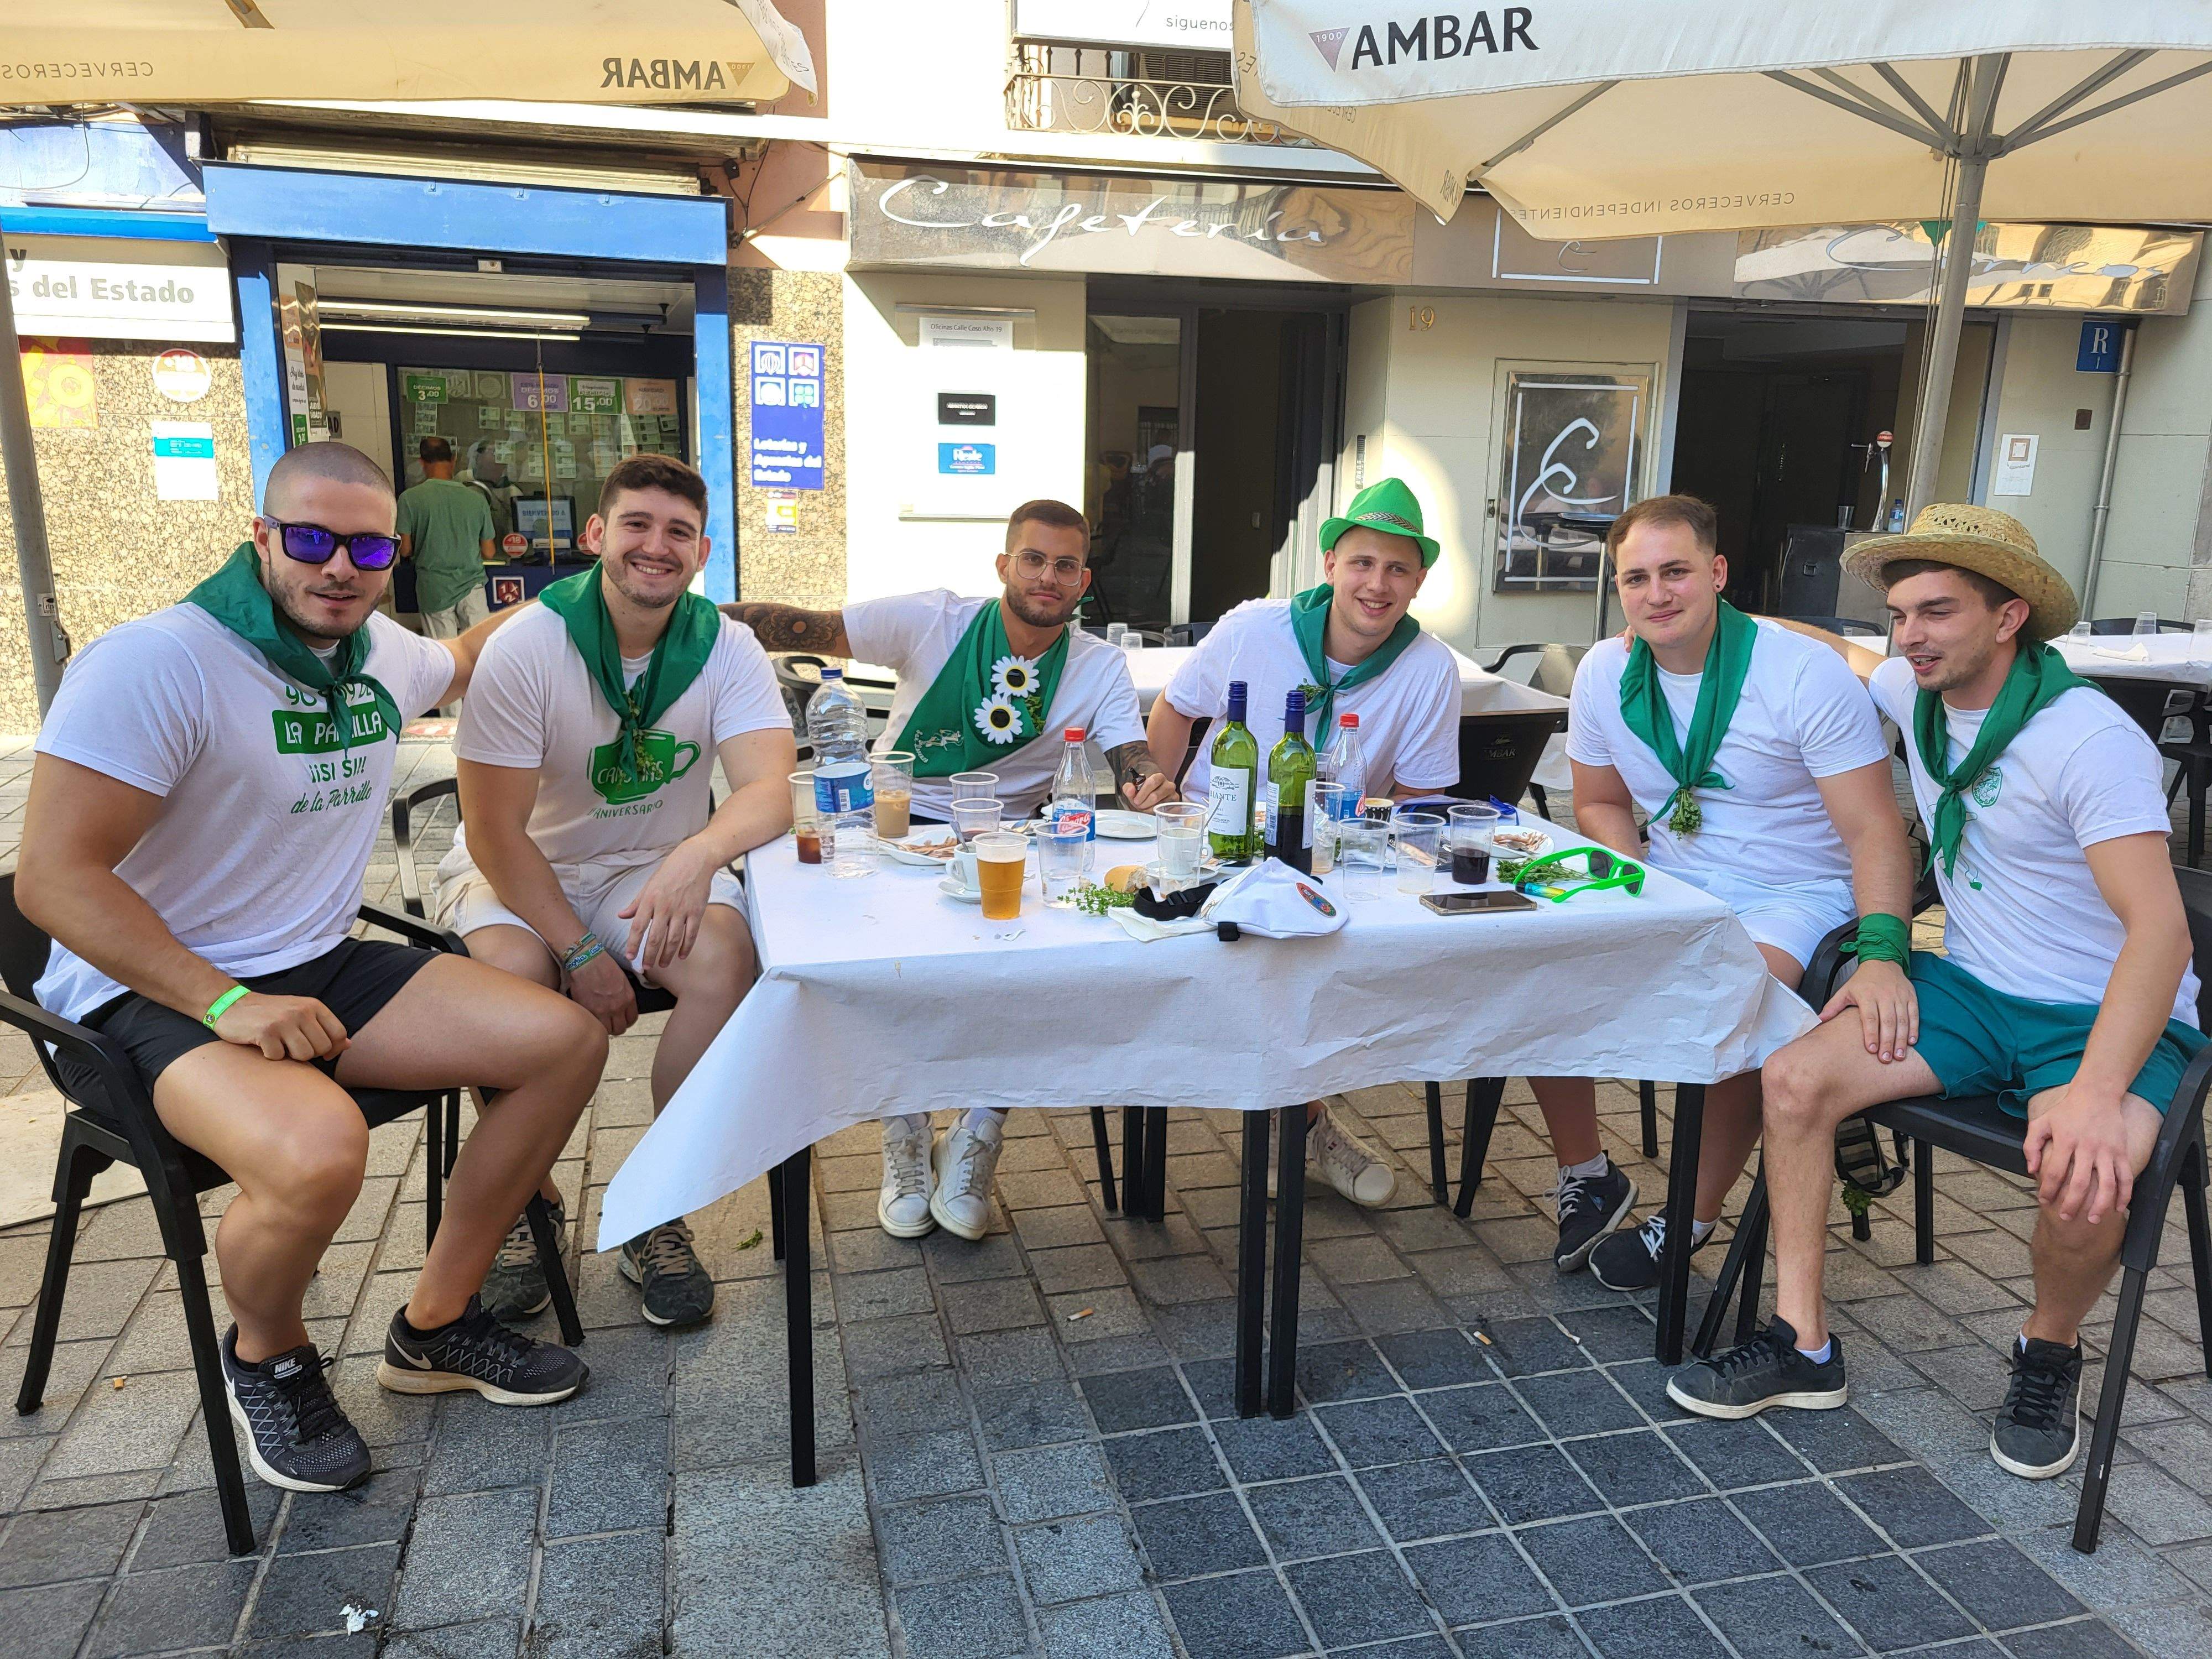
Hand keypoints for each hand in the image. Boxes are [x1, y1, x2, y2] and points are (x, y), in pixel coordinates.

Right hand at [213, 992, 349, 1061]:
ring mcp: (284, 1021)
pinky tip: (263, 1044)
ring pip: (304, 1055)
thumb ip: (324, 1028)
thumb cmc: (271, 1014)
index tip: (320, 1052)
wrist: (232, 1006)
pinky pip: (279, 1058)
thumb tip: (348, 1045)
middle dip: (309, 1053)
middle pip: (322, 1048)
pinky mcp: (266, 1032)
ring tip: (279, 1043)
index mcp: (314, 1005)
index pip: (339, 1034)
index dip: (333, 1048)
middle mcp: (302, 1011)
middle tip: (291, 1044)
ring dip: (290, 1056)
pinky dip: (270, 1056)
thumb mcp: (301, 1013)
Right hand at [566, 950, 638, 1035]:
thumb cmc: (604, 965)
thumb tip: (621, 1006)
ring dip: (604, 1028)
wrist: (587, 961)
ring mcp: (604, 1010)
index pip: (632, 1019)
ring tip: (599, 1021)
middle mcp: (618, 1006)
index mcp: (628, 998)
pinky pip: (594, 1024)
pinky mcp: (589, 1011)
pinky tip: (591, 1017)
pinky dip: (593, 1023)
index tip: (621, 1020)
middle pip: (620, 1028)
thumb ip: (623, 996)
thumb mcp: (622, 980)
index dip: (626, 1021)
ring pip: (607, 1030)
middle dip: (616, 1027)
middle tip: (609, 1023)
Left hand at [617, 841, 718, 973]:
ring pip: (673, 939)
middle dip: (649, 955)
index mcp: (650, 900)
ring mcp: (682, 910)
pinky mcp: (697, 912)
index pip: (637, 926)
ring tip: (662, 964)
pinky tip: (681, 956)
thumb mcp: (649, 885)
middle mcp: (664, 907)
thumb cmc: (670, 871)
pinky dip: (686, 947)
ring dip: (667, 955)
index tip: (630, 957)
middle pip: (655, 937)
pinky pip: (691, 934)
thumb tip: (621, 915)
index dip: (632, 944)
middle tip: (645, 967)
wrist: (695, 860)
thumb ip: (636, 903)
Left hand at [1121, 770, 1177, 809]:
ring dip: (1149, 809)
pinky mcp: (1176, 806)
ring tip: (1145, 808)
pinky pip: (1166, 812)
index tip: (1136, 800)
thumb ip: (1128, 788)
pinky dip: (1157, 814)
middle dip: (1144, 803)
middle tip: (1139, 806)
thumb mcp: (1133, 791)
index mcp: (1159, 777)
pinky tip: (1153, 812)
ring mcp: (1174, 796)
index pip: (1152, 782)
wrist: (1150, 802)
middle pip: (1155, 795)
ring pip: (1160, 805)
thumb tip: (1130, 790)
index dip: (1143, 792)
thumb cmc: (1143, 795)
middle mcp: (1169, 785)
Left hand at [1818, 958, 1917, 1063]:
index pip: (1869, 1017)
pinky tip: (1912, 1042)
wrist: (1882, 961)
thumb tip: (1820, 1019)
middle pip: (1887, 1021)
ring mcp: (1899, 997)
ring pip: (1902, 1020)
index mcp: (1867, 995)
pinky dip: (1914, 1029)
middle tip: (1886, 1059)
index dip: (1871, 1034)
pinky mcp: (1911, 997)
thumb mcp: (1845, 990)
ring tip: (1899, 1056)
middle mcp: (1884, 996)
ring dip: (1901, 1039)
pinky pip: (1914, 1014)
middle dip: (1887, 1042)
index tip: (1871, 1049)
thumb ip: (1833, 1006)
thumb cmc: (1862, 980)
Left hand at [2024, 1084, 2136, 1225]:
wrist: (2097, 1095)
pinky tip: (2118, 1208)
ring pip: (2107, 1184)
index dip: (2048, 1189)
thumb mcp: (2041, 1123)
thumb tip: (2030, 1170)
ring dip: (2100, 1205)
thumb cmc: (2066, 1112)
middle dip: (2072, 1204)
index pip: (2055, 1172)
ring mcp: (2107, 1151)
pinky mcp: (2122, 1151)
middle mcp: (2087, 1147)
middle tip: (2065, 1218)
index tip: (2043, 1201)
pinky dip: (2124, 1195)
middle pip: (2080, 1183)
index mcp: (2066, 1141)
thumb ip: (2031, 1145)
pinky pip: (2126, 1177)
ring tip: (2093, 1219)